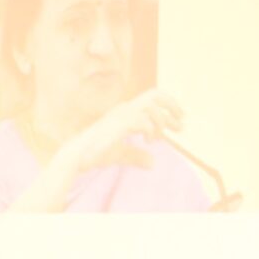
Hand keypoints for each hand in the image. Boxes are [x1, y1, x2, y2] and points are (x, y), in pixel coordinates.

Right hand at [57, 89, 183, 172]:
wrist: (77, 156)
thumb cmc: (96, 154)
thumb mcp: (121, 154)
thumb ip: (137, 156)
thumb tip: (152, 163)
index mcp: (125, 112)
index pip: (151, 97)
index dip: (169, 103)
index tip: (181, 116)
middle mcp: (123, 109)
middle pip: (154, 95)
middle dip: (172, 106)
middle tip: (181, 123)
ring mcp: (120, 114)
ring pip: (151, 108)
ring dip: (160, 123)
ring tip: (158, 138)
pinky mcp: (118, 123)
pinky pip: (142, 122)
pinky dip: (150, 131)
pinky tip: (148, 141)